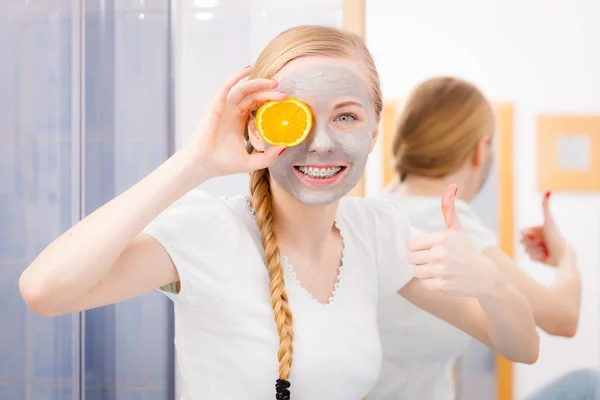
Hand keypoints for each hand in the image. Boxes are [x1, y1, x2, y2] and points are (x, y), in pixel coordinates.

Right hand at [181, 66, 287, 181]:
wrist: (203, 165)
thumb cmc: (223, 164)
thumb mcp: (251, 162)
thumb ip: (268, 157)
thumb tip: (284, 147)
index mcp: (240, 122)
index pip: (257, 105)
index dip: (270, 102)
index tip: (285, 103)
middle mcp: (232, 112)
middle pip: (254, 96)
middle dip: (269, 93)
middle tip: (285, 95)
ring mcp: (224, 107)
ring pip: (243, 89)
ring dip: (258, 83)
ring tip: (274, 84)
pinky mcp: (215, 105)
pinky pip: (226, 86)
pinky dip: (236, 76)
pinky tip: (248, 69)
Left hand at [406, 184, 501, 298]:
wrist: (485, 277)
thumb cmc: (467, 251)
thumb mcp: (457, 229)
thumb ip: (449, 209)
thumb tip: (451, 187)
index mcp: (440, 239)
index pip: (410, 245)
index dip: (417, 248)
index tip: (428, 249)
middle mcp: (439, 254)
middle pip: (411, 259)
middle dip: (420, 260)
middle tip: (434, 260)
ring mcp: (440, 271)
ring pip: (416, 271)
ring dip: (425, 272)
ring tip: (439, 269)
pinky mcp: (441, 286)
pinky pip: (424, 283)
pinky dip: (431, 283)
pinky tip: (444, 279)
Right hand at [520, 191, 569, 265]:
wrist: (563, 253)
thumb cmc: (556, 236)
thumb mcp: (549, 221)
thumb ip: (545, 207)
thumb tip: (548, 191)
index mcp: (536, 230)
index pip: (521, 232)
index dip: (527, 235)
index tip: (536, 236)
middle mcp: (535, 239)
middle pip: (521, 241)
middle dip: (531, 243)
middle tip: (542, 243)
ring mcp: (536, 248)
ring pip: (525, 250)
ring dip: (535, 250)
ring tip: (545, 250)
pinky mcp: (537, 258)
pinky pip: (530, 258)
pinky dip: (537, 257)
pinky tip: (545, 256)